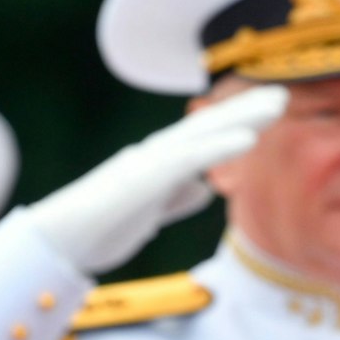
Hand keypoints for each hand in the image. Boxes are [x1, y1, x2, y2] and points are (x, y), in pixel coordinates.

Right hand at [23, 85, 288, 275]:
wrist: (56, 246)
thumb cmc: (99, 229)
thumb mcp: (150, 212)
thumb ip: (175, 197)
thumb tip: (202, 187)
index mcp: (158, 164)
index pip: (205, 136)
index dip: (238, 120)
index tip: (271, 107)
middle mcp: (155, 155)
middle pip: (209, 125)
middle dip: (246, 108)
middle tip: (282, 92)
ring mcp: (149, 164)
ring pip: (203, 132)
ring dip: (242, 115)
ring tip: (278, 102)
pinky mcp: (144, 179)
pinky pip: (189, 158)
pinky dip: (219, 145)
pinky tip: (249, 138)